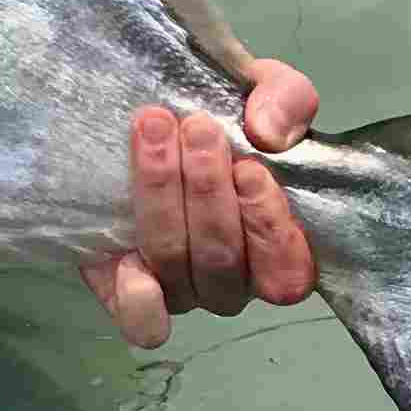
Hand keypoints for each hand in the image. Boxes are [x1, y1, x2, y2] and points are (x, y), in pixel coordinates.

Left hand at [79, 60, 320, 347]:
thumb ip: (285, 99)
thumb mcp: (262, 90)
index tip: (249, 168)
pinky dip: (137, 300)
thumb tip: (268, 134)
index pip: (287, 274)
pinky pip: (140, 321)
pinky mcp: (123, 285)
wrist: (152, 109)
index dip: (269, 229)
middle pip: (221, 261)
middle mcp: (229, 278)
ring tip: (153, 131)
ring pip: (175, 266)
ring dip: (163, 197)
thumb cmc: (222, 111)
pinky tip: (125, 263)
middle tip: (196, 127)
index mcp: (275, 246)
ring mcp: (177, 285)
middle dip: (207, 191)